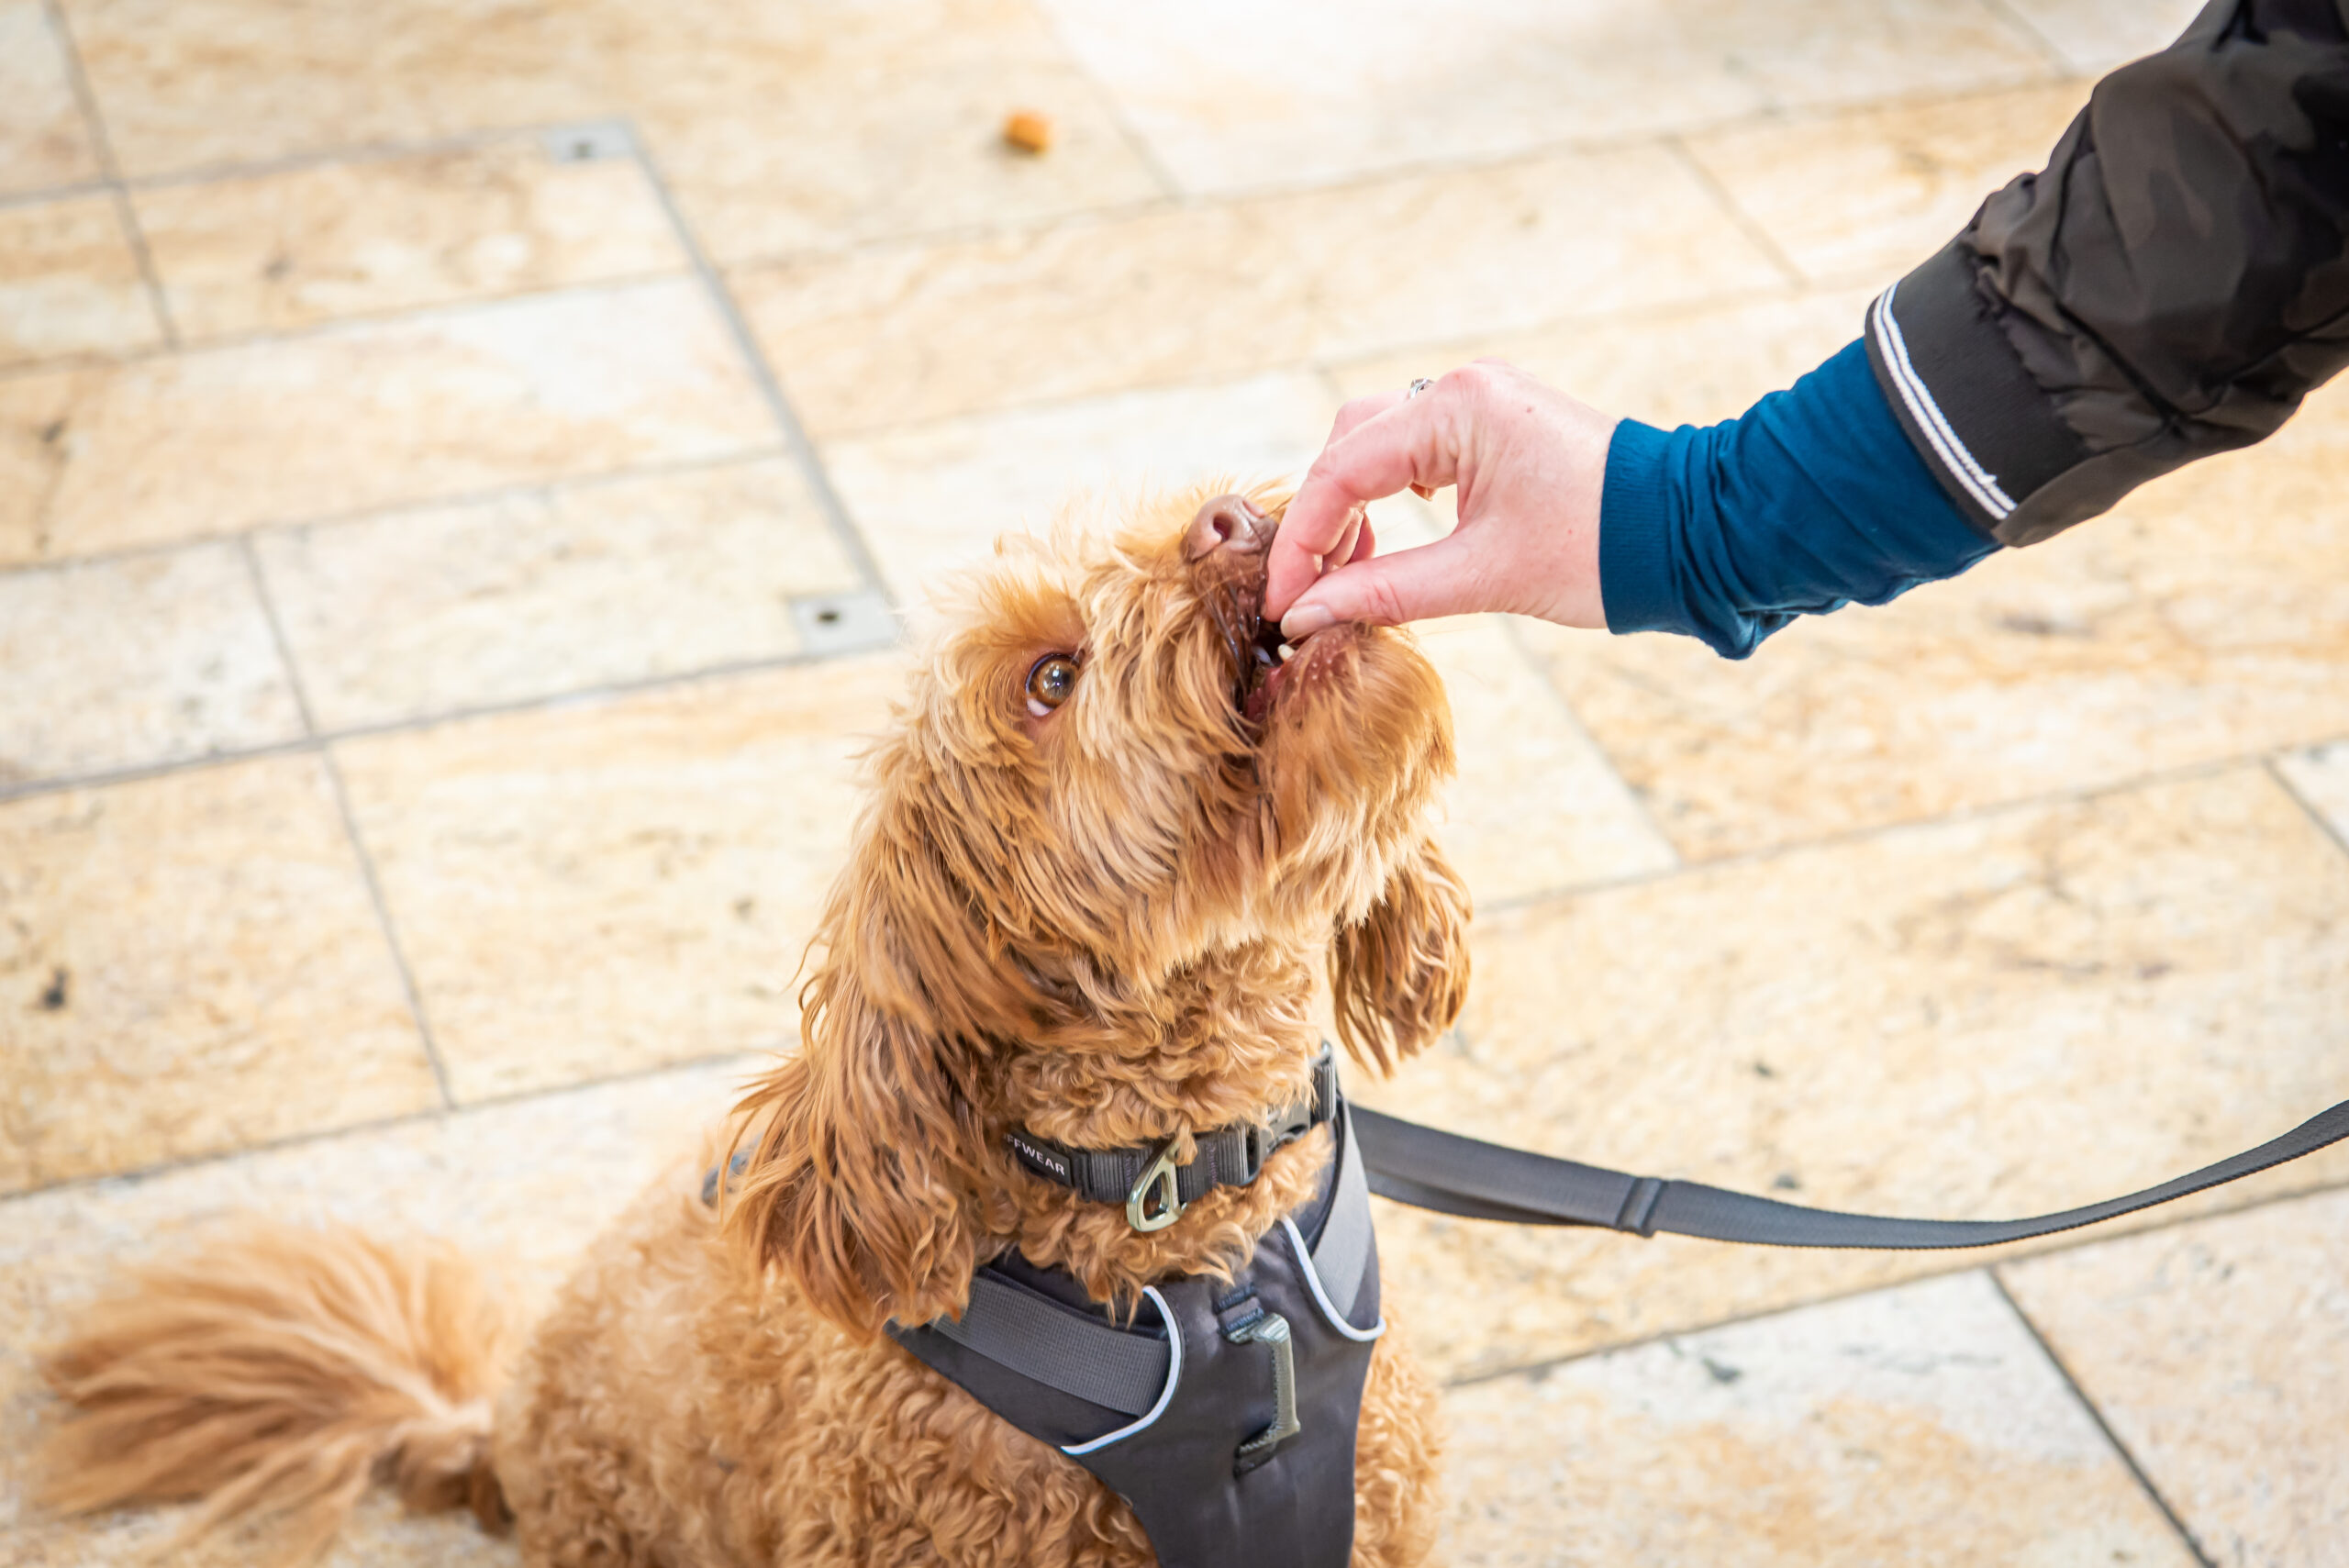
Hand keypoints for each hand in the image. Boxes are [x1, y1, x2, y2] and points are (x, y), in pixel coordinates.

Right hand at [1265, 361, 1617, 637]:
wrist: (1694, 534)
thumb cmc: (1603, 549)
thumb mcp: (1482, 577)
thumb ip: (1384, 592)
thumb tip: (1307, 616)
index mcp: (1458, 409)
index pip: (1341, 471)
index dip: (1304, 543)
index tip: (1285, 602)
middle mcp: (1465, 390)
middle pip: (1351, 444)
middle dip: (1323, 518)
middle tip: (1312, 590)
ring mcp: (1484, 405)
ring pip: (1381, 446)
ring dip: (1354, 506)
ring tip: (1349, 575)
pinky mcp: (1500, 429)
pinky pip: (1419, 451)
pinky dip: (1392, 496)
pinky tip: (1391, 541)